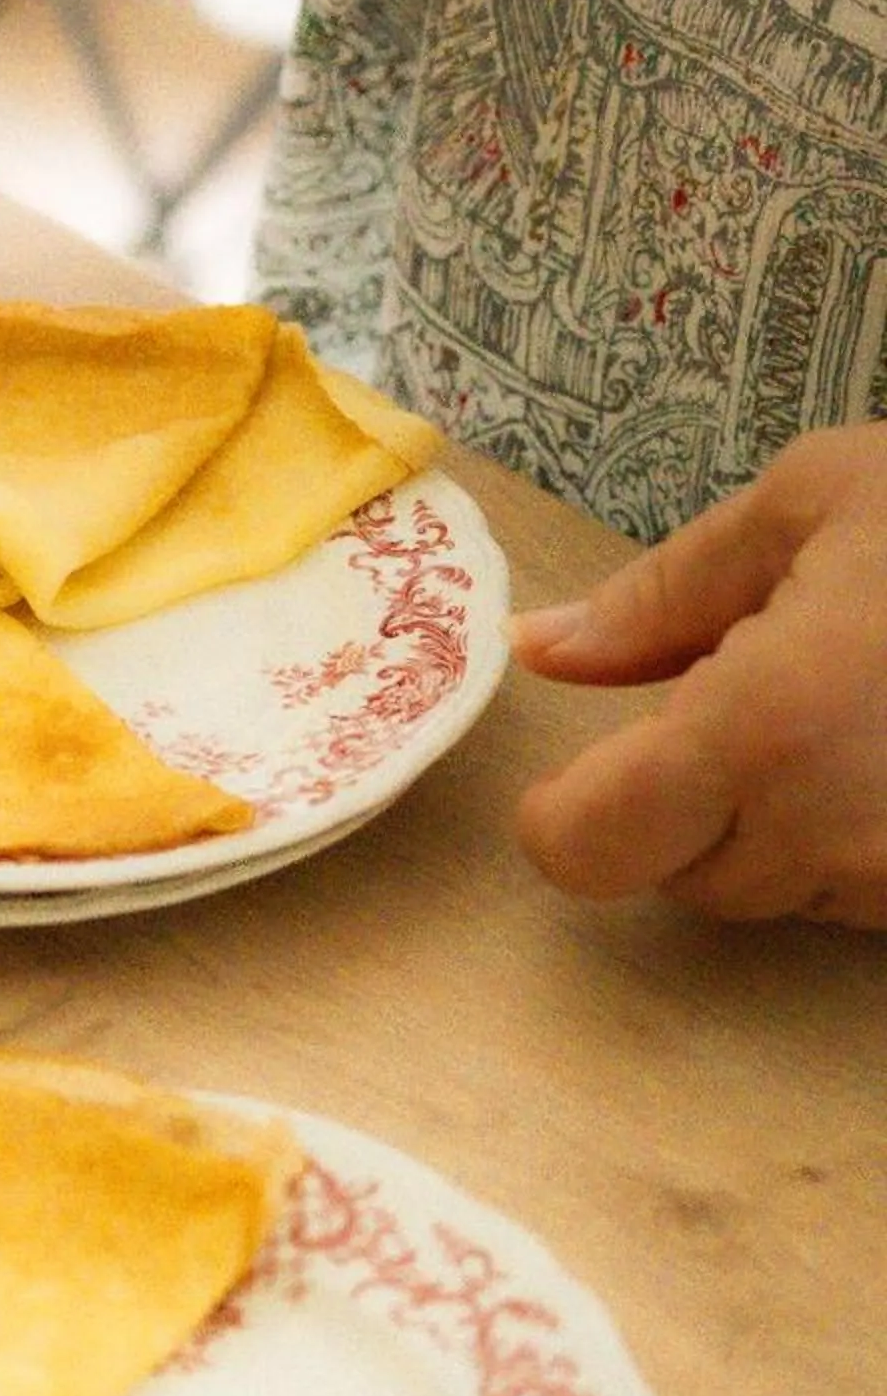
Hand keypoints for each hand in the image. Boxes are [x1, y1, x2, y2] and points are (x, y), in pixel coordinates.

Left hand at [509, 424, 886, 926]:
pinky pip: (857, 894)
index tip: (571, 777)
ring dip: (774, 825)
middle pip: (679, 877)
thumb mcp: (816, 501)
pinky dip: (855, 838)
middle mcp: (827, 834)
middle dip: (682, 806)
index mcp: (763, 728)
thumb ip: (663, 591)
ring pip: (773, 893)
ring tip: (844, 714)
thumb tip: (540, 649)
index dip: (559, 819)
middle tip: (750, 699)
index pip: (588, 848)